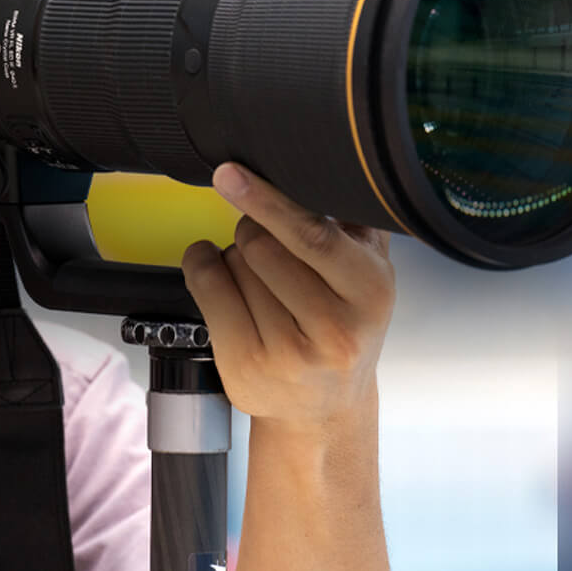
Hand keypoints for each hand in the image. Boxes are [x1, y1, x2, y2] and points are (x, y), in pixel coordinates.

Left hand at [180, 163, 395, 429]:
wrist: (324, 408)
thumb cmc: (343, 327)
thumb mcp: (367, 276)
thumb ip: (356, 223)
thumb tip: (322, 162)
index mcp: (371, 291)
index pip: (312, 235)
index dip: (268, 201)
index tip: (233, 174)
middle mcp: (334, 328)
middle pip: (262, 245)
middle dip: (254, 229)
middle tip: (264, 240)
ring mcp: (288, 353)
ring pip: (235, 265)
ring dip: (234, 255)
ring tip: (255, 274)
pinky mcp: (247, 366)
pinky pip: (208, 292)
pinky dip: (201, 268)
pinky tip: (210, 268)